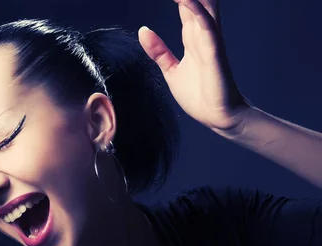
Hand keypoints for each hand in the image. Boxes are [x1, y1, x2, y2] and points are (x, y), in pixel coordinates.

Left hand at [138, 0, 249, 135]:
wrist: (218, 117)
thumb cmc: (200, 94)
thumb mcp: (171, 70)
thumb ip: (159, 51)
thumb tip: (143, 31)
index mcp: (193, 35)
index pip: (184, 3)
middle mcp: (203, 32)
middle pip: (196, 0)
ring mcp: (210, 41)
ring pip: (202, 6)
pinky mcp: (214, 54)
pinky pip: (207, 28)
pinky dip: (196, 11)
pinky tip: (185, 0)